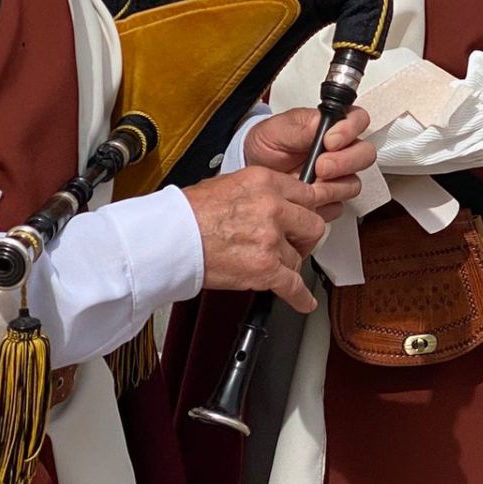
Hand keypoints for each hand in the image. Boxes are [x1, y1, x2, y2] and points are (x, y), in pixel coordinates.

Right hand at [180, 163, 364, 311]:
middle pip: (312, 225)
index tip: (305, 217)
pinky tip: (303, 301)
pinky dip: (300, 297)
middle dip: (304, 238)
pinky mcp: (265, 269)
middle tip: (296, 243)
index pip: (306, 194)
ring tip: (272, 266)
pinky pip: (294, 286)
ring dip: (287, 265)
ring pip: (298, 258)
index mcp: (265, 182)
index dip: (306, 210)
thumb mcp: (228, 184)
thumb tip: (272, 200)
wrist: (170, 237)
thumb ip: (258, 192)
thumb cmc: (188, 212)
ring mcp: (271, 239)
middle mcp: (273, 208)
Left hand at [243, 106, 375, 209]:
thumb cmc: (266, 145)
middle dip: (344, 162)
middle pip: (365, 154)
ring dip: (333, 186)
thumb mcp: (276, 130)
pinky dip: (323, 205)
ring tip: (310, 185)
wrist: (252, 171)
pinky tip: (309, 199)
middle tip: (321, 166)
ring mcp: (337, 177)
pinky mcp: (329, 199)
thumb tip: (320, 126)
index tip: (330, 141)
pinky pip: (339, 206)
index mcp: (331, 126)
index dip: (350, 130)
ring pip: (354, 183)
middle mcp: (340, 151)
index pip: (358, 120)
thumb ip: (300, 128)